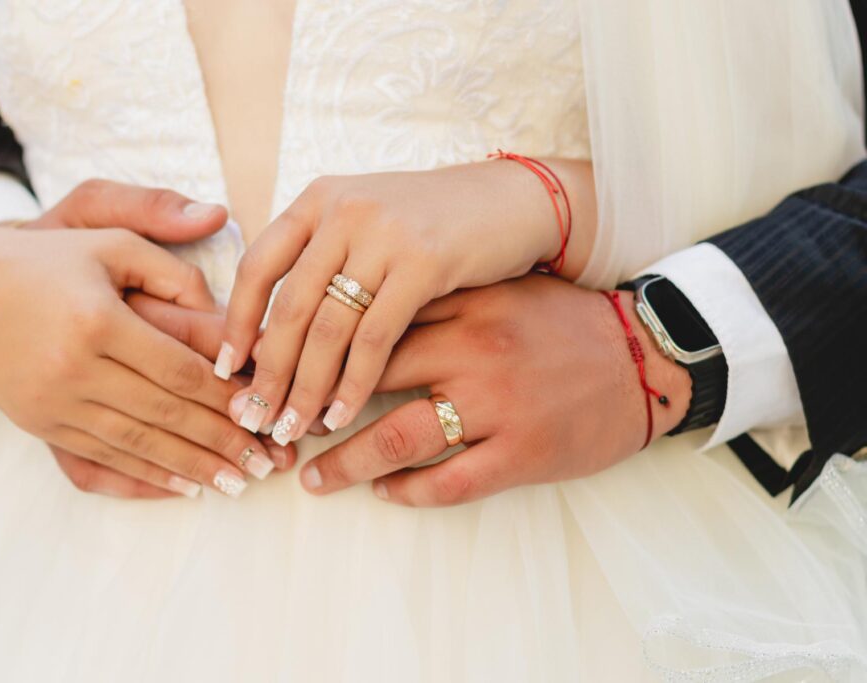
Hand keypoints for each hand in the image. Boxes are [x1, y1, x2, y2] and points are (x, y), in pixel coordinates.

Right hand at [0, 180, 283, 498]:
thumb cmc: (46, 260)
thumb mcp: (108, 241)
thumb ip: (172, 270)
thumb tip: (226, 308)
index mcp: (98, 320)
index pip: (180, 371)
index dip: (227, 399)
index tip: (265, 415)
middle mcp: (72, 368)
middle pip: (165, 416)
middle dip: (221, 443)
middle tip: (268, 464)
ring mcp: (51, 403)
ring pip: (136, 446)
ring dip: (191, 469)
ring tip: (237, 484)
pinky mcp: (37, 424)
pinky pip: (100, 460)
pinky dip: (145, 477)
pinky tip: (183, 487)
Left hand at [218, 160, 594, 446]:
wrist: (514, 203)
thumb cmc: (437, 224)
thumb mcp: (369, 222)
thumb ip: (325, 256)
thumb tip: (273, 326)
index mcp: (321, 200)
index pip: (259, 266)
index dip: (238, 322)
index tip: (227, 369)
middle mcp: (344, 210)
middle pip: (289, 305)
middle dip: (267, 370)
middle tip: (254, 417)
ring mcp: (384, 234)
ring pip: (327, 327)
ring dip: (306, 386)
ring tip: (292, 428)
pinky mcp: (424, 263)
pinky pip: (375, 336)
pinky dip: (354, 383)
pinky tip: (343, 414)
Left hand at [296, 276, 691, 506]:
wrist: (645, 358)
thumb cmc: (563, 322)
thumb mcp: (501, 291)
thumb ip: (436, 296)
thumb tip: (360, 305)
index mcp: (465, 303)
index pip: (371, 320)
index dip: (317, 345)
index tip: (280, 367)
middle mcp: (475, 349)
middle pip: (371, 377)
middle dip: (314, 403)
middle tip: (278, 426)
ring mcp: (499, 404)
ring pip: (401, 436)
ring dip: (347, 462)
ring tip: (311, 477)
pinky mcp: (524, 453)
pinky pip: (451, 482)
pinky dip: (409, 491)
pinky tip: (385, 493)